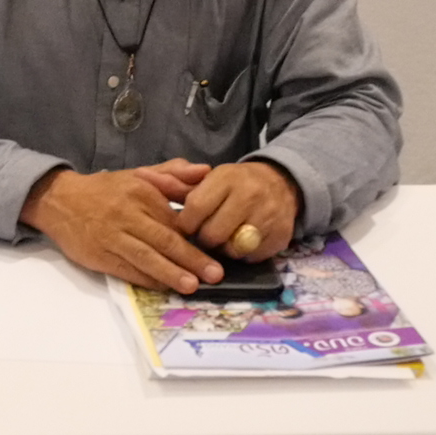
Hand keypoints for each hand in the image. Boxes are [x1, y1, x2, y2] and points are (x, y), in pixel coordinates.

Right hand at [21, 167, 224, 292]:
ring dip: (170, 273)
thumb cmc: (106, 190)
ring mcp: (112, 237)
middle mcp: (127, 214)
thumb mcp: (139, 175)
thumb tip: (205, 171)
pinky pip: (128, 270)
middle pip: (163, 239)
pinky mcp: (100, 255)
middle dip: (191, 258)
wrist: (61, 200)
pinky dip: (147, 280)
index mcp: (141, 193)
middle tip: (214, 273)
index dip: (196, 236)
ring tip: (192, 285)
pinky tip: (164, 287)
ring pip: (146, 257)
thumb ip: (173, 174)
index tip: (217, 248)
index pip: (174, 217)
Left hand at [175, 161, 301, 261]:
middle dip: (205, 239)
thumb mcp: (211, 176)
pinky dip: (244, 254)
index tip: (186, 227)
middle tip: (207, 235)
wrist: (281, 182)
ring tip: (226, 237)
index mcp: (227, 177)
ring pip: (232, 249)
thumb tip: (154, 194)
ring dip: (225, 249)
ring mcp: (268, 215)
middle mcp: (249, 194)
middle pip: (213, 234)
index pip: (196, 207)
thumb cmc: (237, 183)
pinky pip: (252, 257)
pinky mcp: (280, 235)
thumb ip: (180, 184)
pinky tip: (244, 241)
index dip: (186, 223)